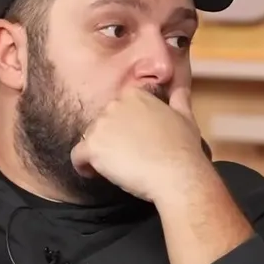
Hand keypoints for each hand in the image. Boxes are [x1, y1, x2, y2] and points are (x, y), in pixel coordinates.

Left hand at [71, 87, 211, 202]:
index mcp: (134, 95)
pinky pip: (77, 157)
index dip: (122, 127)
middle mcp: (114, 105)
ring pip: (90, 140)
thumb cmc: (183, 148)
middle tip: (126, 158)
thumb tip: (180, 88)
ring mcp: (102, 125)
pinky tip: (96, 174)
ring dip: (99, 153)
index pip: (117, 109)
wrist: (178, 174)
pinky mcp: (93, 147)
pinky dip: (83, 167)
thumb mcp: (186, 116)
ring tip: (116, 168)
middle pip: (101, 124)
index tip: (132, 141)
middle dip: (110, 140)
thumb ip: (179, 99)